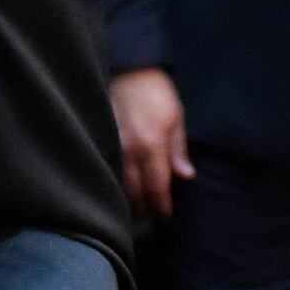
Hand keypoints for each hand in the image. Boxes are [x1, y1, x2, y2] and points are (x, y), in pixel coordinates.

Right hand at [109, 66, 189, 221]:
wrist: (130, 70)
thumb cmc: (157, 93)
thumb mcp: (176, 118)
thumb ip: (178, 150)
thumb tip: (185, 176)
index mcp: (152, 145)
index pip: (157, 187)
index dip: (161, 205)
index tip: (165, 216)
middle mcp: (130, 150)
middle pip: (135, 191)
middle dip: (144, 209)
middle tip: (151, 220)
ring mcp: (113, 145)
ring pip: (119, 183)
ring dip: (128, 200)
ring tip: (136, 211)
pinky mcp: (103, 140)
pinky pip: (109, 168)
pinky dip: (115, 183)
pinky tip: (119, 190)